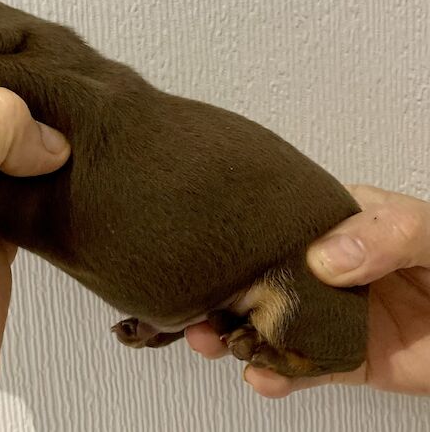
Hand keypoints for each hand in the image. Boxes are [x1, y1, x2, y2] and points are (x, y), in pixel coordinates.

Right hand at [186, 185, 429, 397]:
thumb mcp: (427, 229)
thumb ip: (383, 233)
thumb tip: (324, 258)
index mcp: (333, 225)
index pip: (275, 227)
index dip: (238, 238)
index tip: (208, 249)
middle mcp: (322, 270)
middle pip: (260, 280)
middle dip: (221, 294)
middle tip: (195, 306)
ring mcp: (330, 317)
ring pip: (271, 326)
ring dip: (235, 336)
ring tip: (211, 342)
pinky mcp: (346, 360)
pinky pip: (304, 369)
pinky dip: (277, 376)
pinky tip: (261, 377)